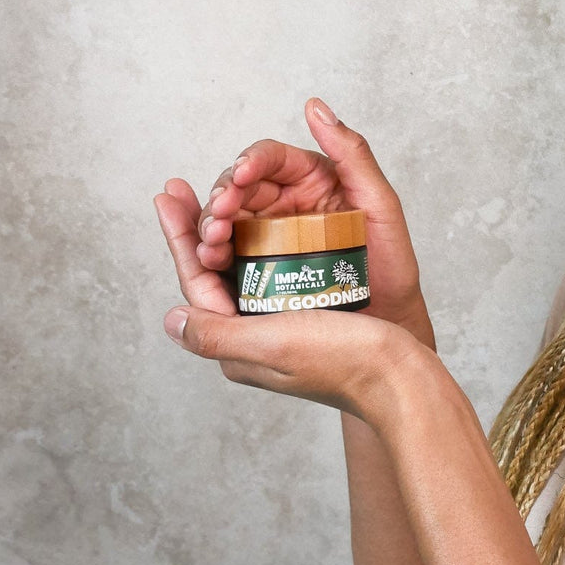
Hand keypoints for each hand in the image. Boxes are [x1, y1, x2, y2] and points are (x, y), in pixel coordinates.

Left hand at [152, 97, 435, 412]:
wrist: (396, 374)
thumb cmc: (342, 361)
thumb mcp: (272, 343)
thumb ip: (216, 334)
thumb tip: (170, 319)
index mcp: (238, 346)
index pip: (197, 281)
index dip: (181, 236)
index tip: (168, 196)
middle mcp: (252, 335)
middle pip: (214, 271)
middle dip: (198, 228)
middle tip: (182, 190)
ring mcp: (279, 324)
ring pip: (241, 268)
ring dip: (228, 229)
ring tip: (220, 195)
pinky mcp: (307, 313)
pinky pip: (272, 270)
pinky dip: (260, 240)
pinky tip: (262, 218)